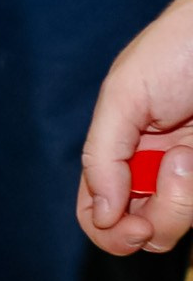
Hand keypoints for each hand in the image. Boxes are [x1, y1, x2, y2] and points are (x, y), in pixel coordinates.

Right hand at [79, 0, 192, 253]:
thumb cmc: (175, 50)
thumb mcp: (122, 96)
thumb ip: (101, 154)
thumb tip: (101, 213)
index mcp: (118, 156)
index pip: (97, 212)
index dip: (106, 230)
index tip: (129, 227)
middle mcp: (154, 173)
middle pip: (142, 229)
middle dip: (156, 215)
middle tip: (175, 172)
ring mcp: (189, 175)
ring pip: (178, 221)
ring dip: (183, 196)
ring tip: (191, 151)